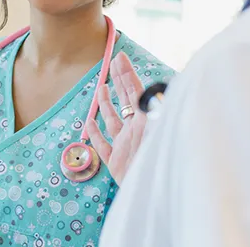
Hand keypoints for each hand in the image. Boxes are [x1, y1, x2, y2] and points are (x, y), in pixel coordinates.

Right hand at [86, 52, 146, 184]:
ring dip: (106, 103)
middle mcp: (135, 130)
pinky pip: (103, 146)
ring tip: (102, 88)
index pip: (135, 91)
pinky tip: (89, 122)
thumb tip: (156, 88)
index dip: (126, 73)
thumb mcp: (158, 130)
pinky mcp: (116, 163)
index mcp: (145, 120)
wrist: (156, 192)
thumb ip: (155, 110)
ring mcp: (124, 146)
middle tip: (112, 62)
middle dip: (118, 80)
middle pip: (125, 100)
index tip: (119, 57)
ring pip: (112, 121)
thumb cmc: (159, 159)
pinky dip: (94, 134)